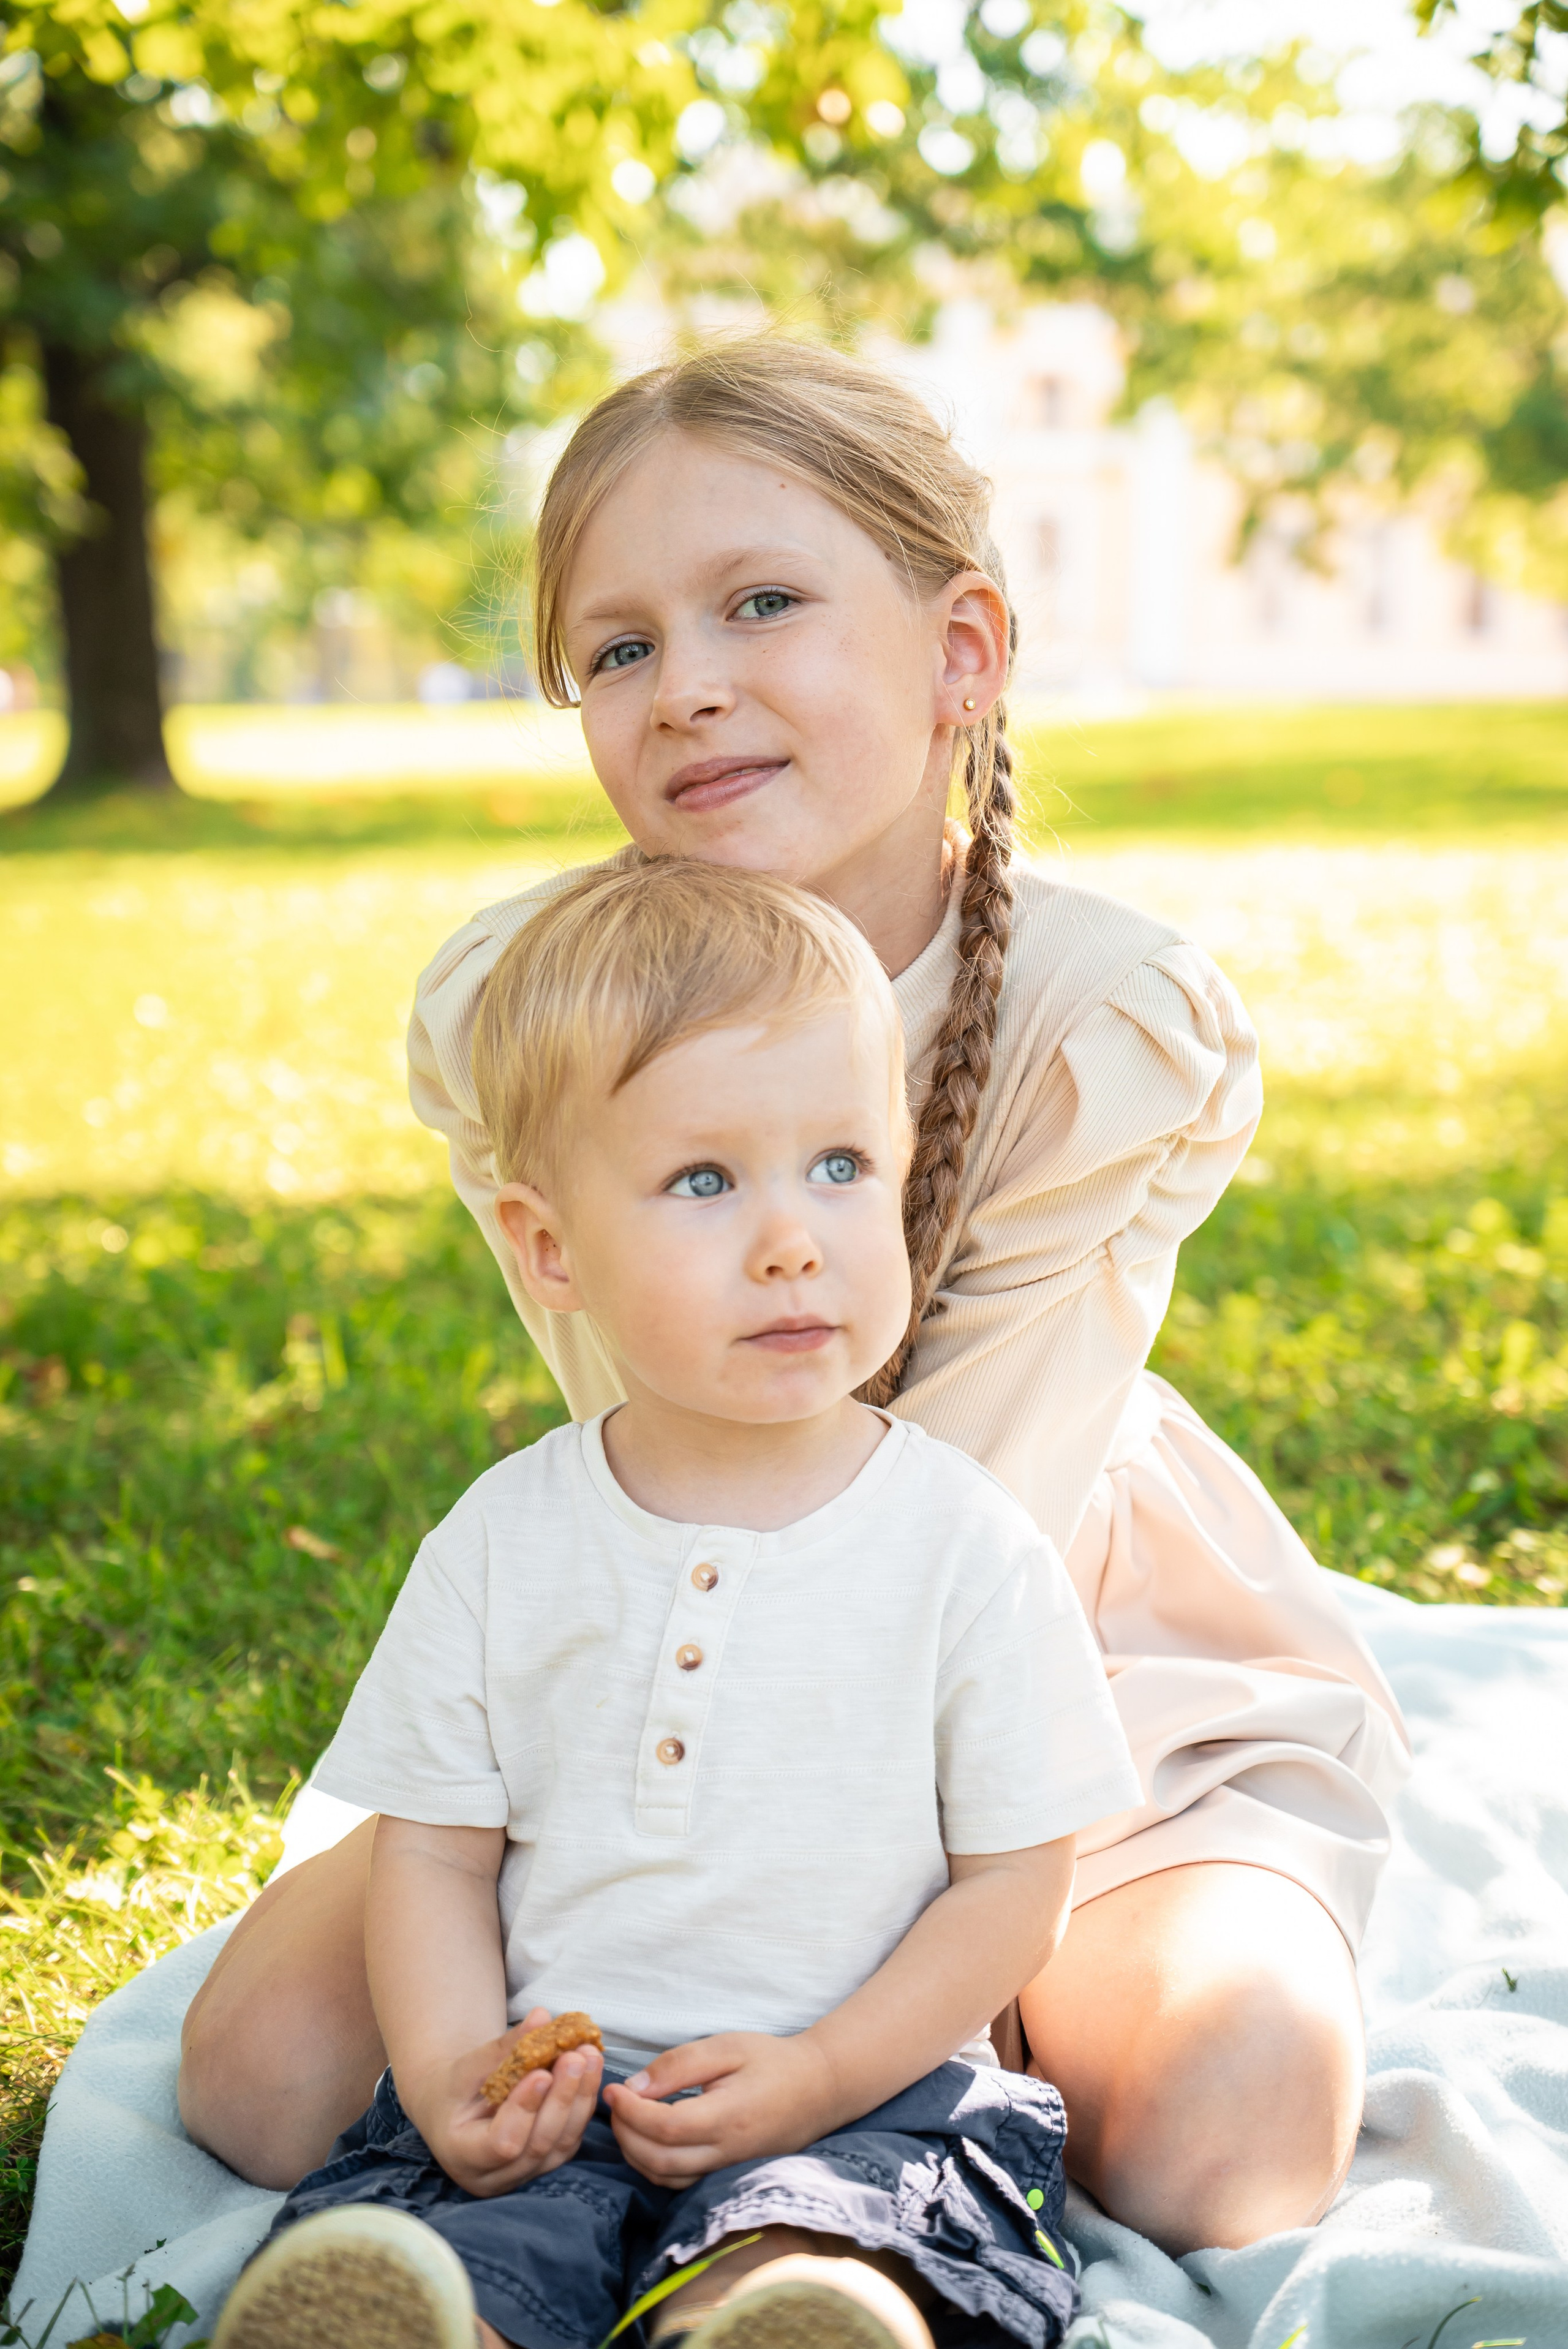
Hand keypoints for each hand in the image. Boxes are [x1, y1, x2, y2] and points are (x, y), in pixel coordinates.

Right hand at [400, 2007, 603, 2197]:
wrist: (453, 2108)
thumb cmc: (456, 2087)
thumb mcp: (470, 2066)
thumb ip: (505, 2046)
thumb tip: (541, 2016)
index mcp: (463, 2157)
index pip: (502, 2144)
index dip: (525, 2110)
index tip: (541, 2073)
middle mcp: (494, 2177)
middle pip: (538, 2144)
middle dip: (561, 2098)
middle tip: (576, 2056)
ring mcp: (522, 2175)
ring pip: (561, 2145)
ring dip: (580, 2098)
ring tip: (590, 2056)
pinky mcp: (545, 2164)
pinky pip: (570, 2139)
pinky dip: (583, 2104)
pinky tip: (591, 2071)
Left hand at [604, 2031, 842, 2187]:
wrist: (820, 2088)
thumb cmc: (773, 2061)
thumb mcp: (727, 2046)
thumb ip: (680, 2065)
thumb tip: (636, 2087)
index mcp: (727, 2117)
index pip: (665, 2128)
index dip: (630, 2112)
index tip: (613, 2090)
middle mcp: (727, 2153)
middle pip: (659, 2161)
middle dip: (626, 2135)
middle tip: (614, 2105)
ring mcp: (728, 2170)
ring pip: (667, 2179)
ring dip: (636, 2154)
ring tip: (626, 2120)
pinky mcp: (728, 2175)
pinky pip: (681, 2183)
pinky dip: (655, 2167)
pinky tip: (648, 2140)